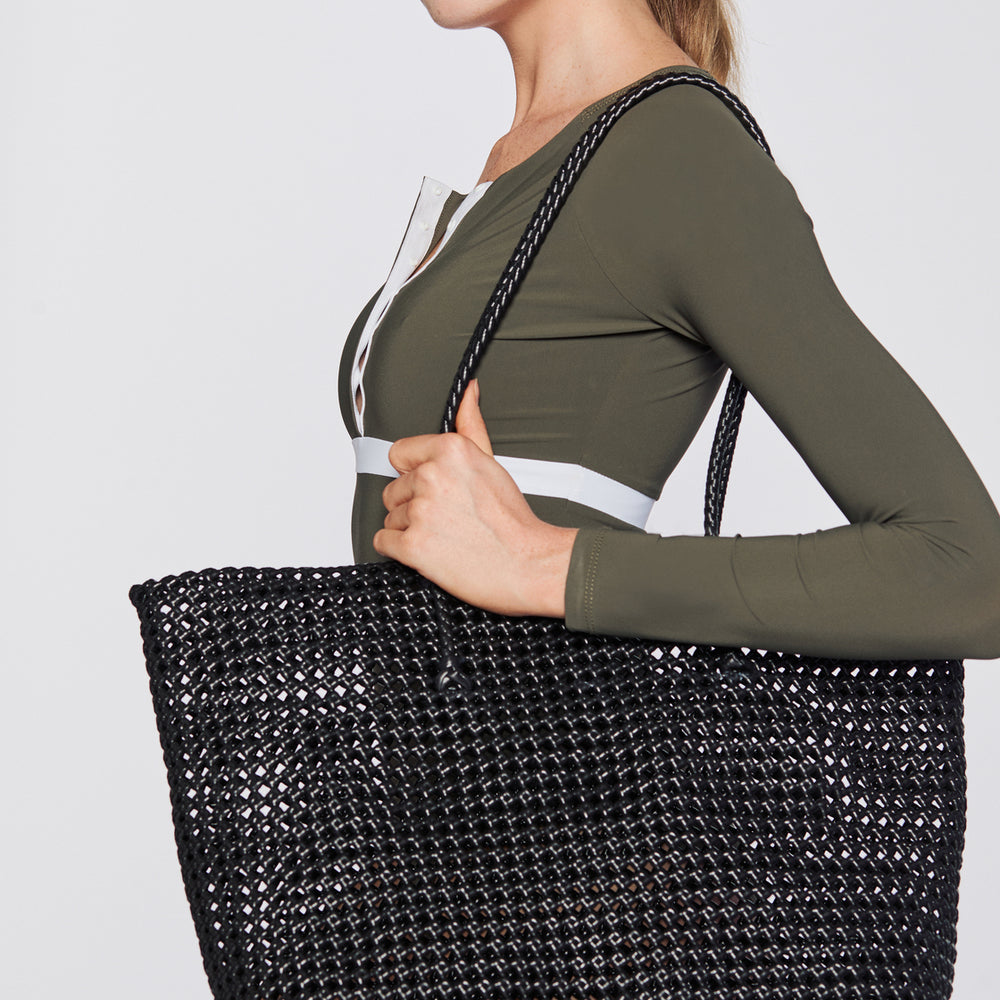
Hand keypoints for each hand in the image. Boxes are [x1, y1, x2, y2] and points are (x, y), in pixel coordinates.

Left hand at [373, 378, 577, 617]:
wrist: (528, 564)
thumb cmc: (512, 521)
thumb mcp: (492, 461)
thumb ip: (471, 424)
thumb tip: (468, 393)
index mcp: (449, 451)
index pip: (399, 454)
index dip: (415, 473)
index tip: (435, 488)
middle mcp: (432, 477)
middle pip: (394, 489)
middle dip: (414, 505)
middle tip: (448, 517)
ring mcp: (421, 511)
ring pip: (390, 517)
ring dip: (411, 529)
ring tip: (445, 535)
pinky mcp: (413, 545)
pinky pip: (383, 542)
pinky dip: (401, 551)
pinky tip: (431, 550)